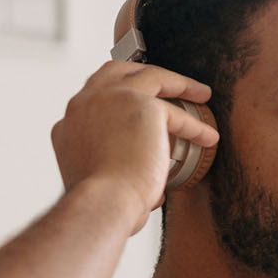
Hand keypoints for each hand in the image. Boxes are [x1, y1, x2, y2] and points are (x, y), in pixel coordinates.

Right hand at [50, 60, 218, 235]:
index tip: (134, 106)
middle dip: (143, 73)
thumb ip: (118, 174)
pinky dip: (195, 124)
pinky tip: (209, 136)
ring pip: (150, 76)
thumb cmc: (102, 205)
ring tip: (200, 94)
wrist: (104, 203)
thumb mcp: (98, 183)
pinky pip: (176, 112)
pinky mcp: (143, 106)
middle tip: (167, 84)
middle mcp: (85, 104)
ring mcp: (113, 99)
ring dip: (177, 83)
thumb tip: (152, 192)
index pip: (93, 99)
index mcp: (69, 125)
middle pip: (117, 71)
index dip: (116, 99)